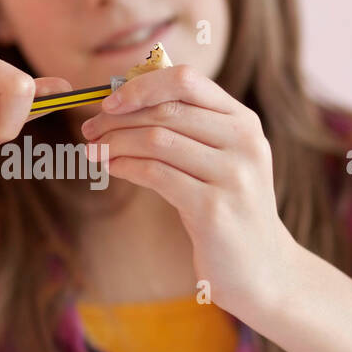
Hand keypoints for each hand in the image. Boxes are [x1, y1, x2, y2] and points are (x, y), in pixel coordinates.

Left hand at [79, 63, 296, 320]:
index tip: (108, 102)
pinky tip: (112, 169)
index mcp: (244, 122)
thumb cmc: (227, 209)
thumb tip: (123, 99)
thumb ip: (187, 128)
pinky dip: (126, 167)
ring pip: (157, 139)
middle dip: (117, 118)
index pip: (186, 80)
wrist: (261, 270)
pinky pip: (156, 174)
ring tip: (94, 151)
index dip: (140, 86)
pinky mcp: (214, 209)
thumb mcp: (219, 160)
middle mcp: (245, 142)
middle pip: (166, 110)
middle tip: (90, 130)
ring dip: (116, 143)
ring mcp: (232, 175)